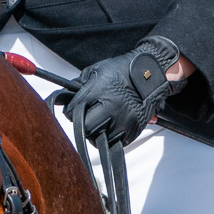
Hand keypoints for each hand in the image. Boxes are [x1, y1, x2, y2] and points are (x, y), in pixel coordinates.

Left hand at [64, 37, 187, 143]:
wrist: (150, 74)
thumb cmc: (123, 70)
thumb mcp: (96, 71)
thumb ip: (79, 85)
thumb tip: (63, 96)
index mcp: (100, 91)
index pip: (73, 111)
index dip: (70, 111)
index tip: (73, 109)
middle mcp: (113, 106)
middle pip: (86, 128)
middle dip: (82, 124)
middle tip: (86, 118)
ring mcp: (124, 119)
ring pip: (100, 139)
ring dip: (96, 133)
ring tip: (100, 122)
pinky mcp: (134, 129)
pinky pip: (116, 143)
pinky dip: (111, 138)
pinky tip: (111, 127)